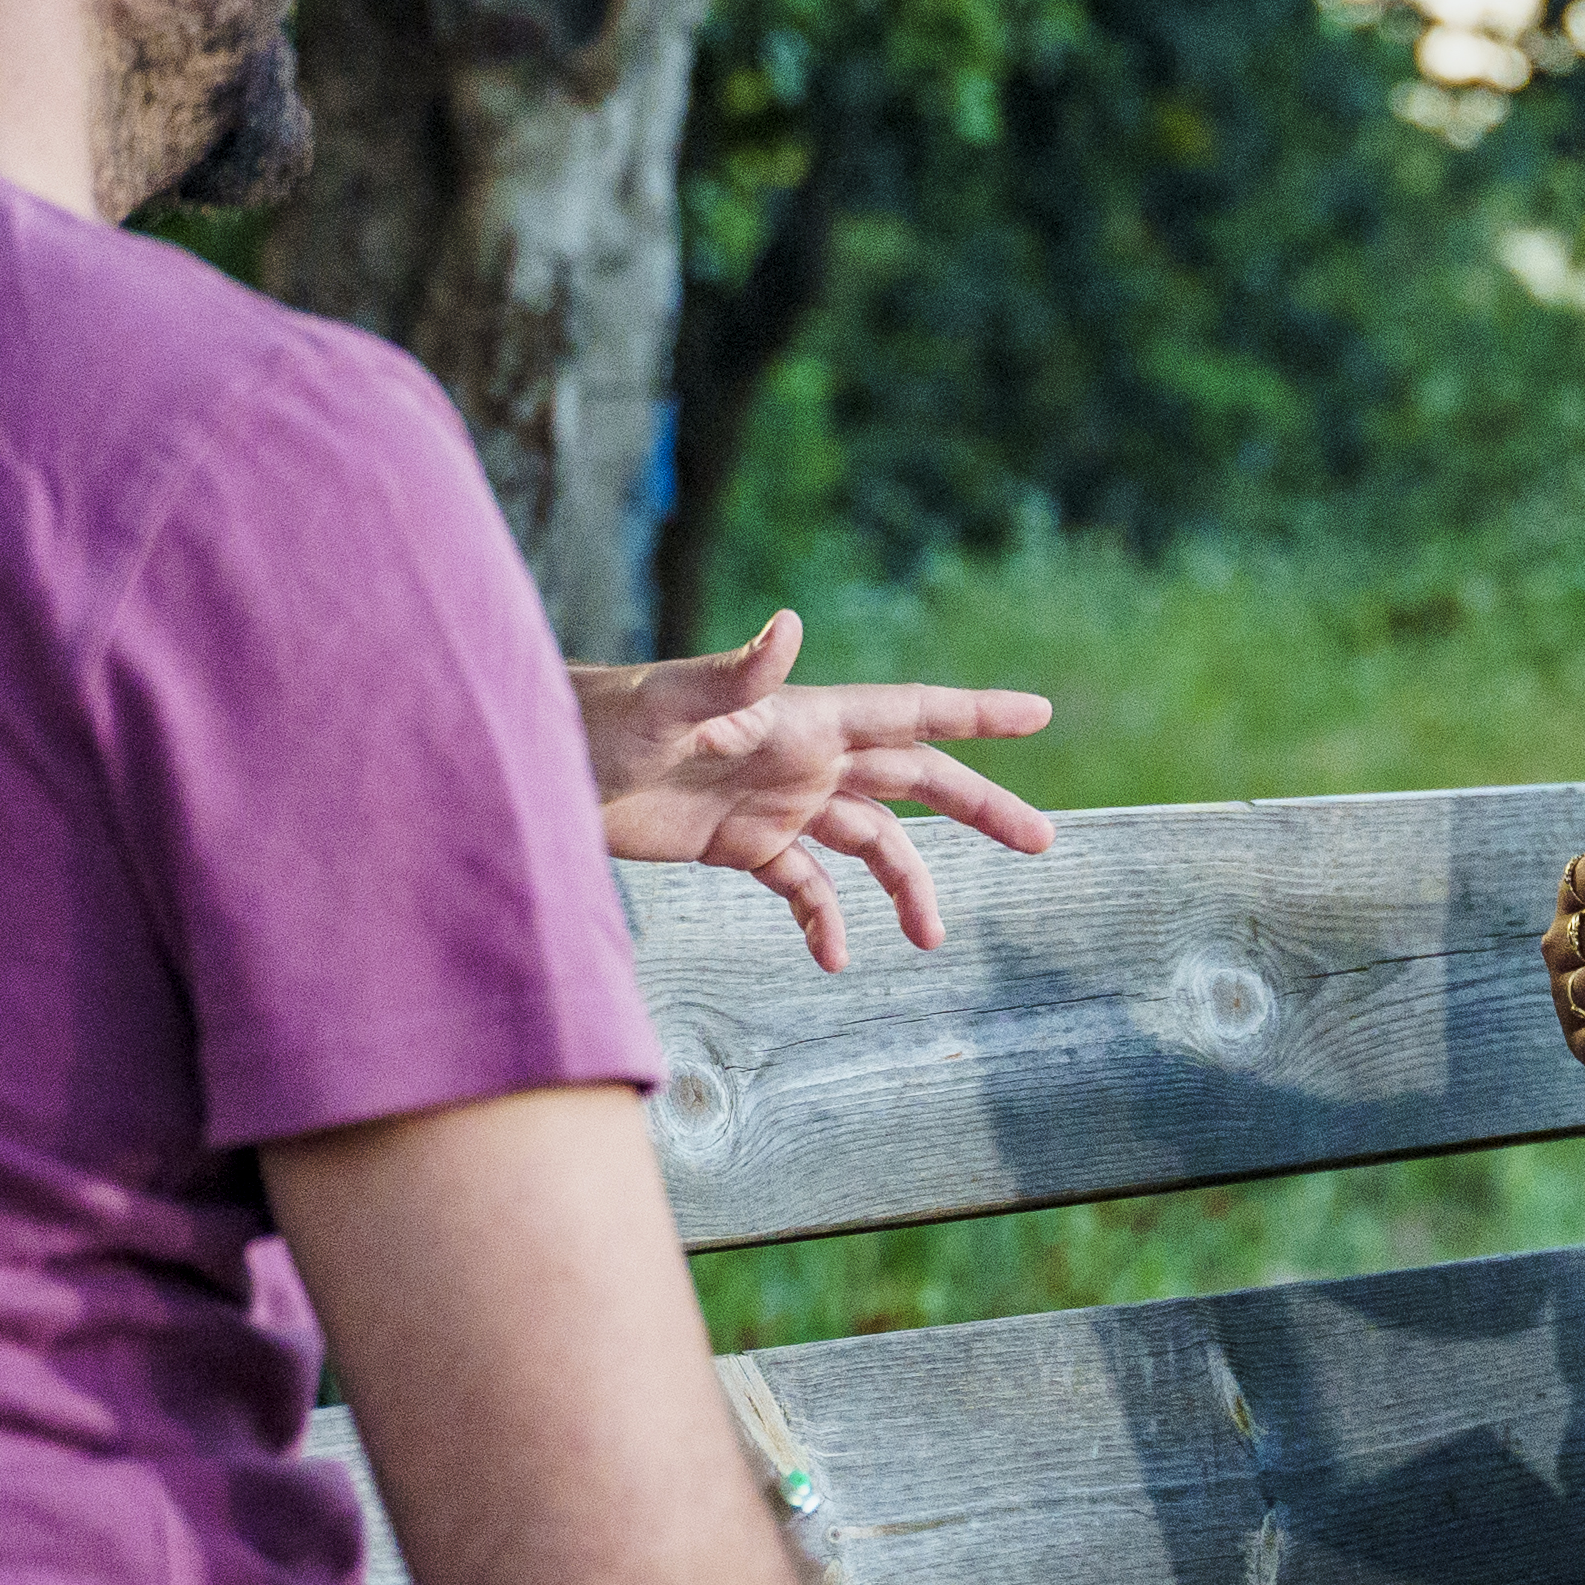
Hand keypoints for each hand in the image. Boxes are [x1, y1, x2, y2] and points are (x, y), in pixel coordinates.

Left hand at [569, 611, 1053, 970]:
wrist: (542, 769)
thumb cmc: (599, 721)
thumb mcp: (668, 702)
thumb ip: (736, 673)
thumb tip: (789, 625)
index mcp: (805, 719)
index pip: (908, 713)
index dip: (975, 713)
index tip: (1039, 714)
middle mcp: (803, 757)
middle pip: (913, 781)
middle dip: (978, 807)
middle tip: (1042, 841)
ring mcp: (776, 801)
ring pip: (868, 842)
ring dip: (907, 885)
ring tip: (933, 939)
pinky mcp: (739, 843)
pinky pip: (803, 885)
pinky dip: (824, 918)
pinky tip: (834, 959)